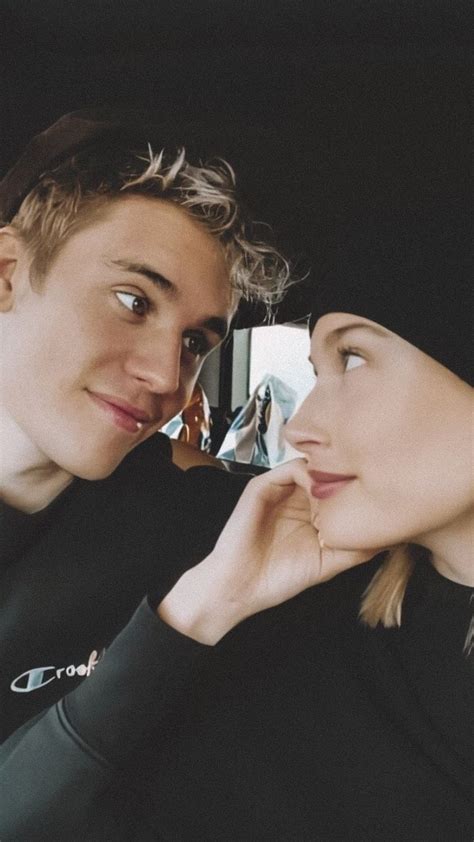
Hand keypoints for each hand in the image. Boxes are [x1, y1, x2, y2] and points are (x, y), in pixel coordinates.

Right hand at [159, 459, 374, 643]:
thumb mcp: (328, 563)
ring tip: (345, 493)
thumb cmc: (280, 578)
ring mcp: (280, 489)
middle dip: (349, 475)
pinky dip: (310, 474)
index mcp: (312, 511)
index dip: (360, 487)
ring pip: (313, 465)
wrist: (241, 587)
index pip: (341, 486)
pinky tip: (323, 495)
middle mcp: (297, 496)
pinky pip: (291, 468)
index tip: (382, 494)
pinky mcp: (262, 486)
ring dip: (332, 474)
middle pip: (329, 471)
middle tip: (370, 484)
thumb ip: (356, 547)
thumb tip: (392, 535)